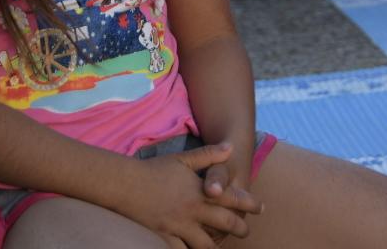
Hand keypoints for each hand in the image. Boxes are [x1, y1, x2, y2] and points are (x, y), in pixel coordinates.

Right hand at [118, 142, 260, 248]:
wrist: (125, 184)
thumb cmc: (155, 170)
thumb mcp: (184, 159)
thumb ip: (209, 155)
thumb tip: (231, 147)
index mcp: (200, 191)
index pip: (231, 199)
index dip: (248, 203)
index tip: (261, 207)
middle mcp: (193, 211)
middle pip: (224, 224)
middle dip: (239, 229)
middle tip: (247, 232)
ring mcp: (178, 226)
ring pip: (204, 244)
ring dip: (215, 246)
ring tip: (221, 247)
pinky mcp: (163, 236)